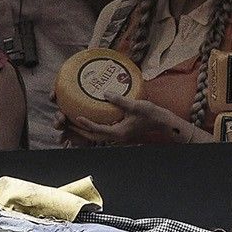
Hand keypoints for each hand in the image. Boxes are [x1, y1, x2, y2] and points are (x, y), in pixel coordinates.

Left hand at [62, 97, 197, 145]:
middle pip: (93, 136)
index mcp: (119, 132)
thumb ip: (120, 101)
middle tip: (68, 123)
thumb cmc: (152, 115)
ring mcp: (118, 135)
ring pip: (97, 135)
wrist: (163, 122)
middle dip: (80, 130)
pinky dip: (94, 127)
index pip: (98, 130)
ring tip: (74, 122)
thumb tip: (105, 94)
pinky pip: (103, 131)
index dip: (86, 124)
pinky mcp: (121, 132)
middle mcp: (116, 136)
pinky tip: (90, 120)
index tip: (76, 118)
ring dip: (85, 130)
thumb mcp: (136, 105)